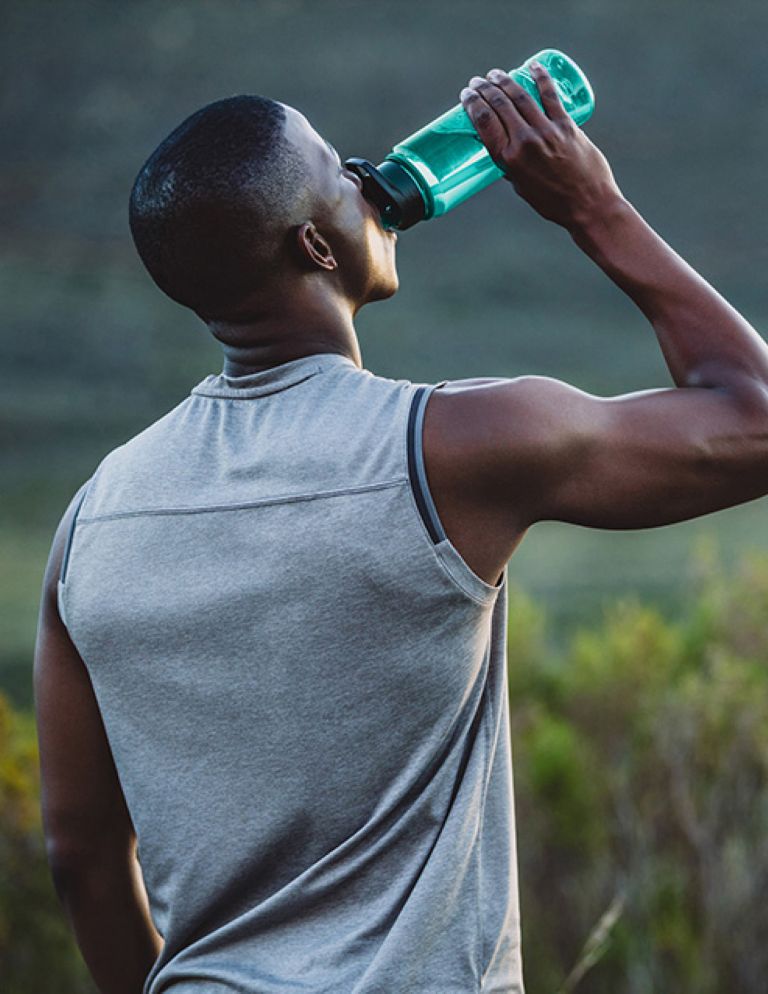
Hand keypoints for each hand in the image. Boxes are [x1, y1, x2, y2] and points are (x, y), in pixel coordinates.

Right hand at [460, 62, 623, 228]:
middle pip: (499, 105)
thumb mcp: (522, 187)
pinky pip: (551, 95)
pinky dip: (541, 77)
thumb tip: (506, 149)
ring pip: (521, 96)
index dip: (472, 104)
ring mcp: (547, 131)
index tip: (467, 95)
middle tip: (477, 82)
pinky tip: (532, 66)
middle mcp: (525, 142)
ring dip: (505, 81)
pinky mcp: (566, 125)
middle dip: (484, 89)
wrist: (588, 205)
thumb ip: (512, 166)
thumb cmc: (553, 202)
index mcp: (509, 160)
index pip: (485, 122)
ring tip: (495, 74)